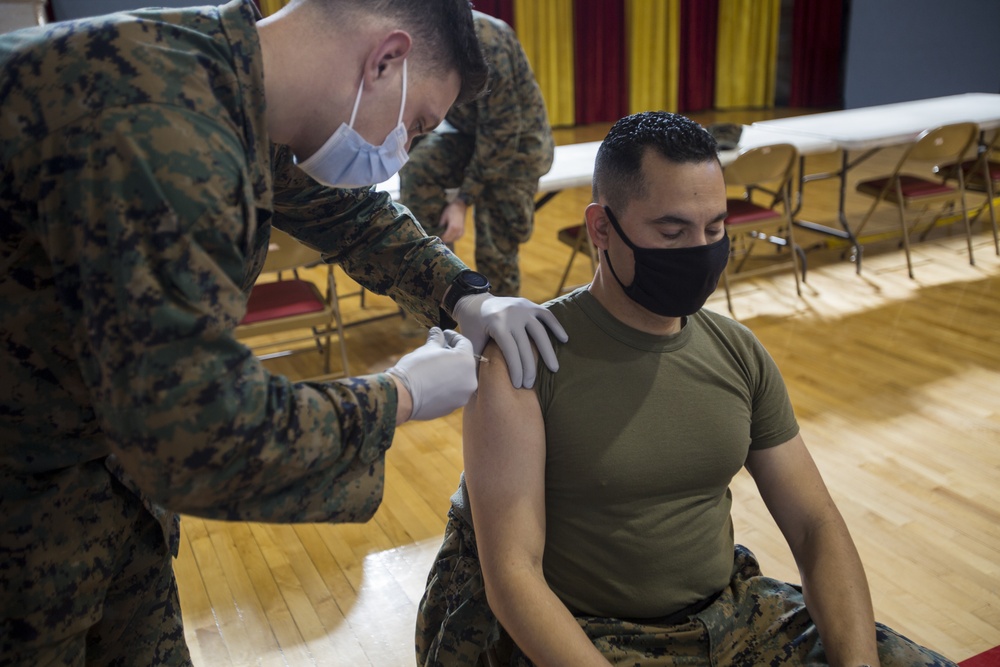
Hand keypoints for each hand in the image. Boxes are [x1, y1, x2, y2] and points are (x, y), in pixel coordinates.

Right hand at [386, 328, 477, 421]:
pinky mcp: (454, 407)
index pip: (464, 344)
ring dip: (451, 371)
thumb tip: (438, 332)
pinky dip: (446, 385)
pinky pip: (453, 392)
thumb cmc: (416, 368)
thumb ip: (436, 339)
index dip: (453, 336)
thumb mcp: (427, 349)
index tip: (444, 334)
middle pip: (464, 362)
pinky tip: (433, 382)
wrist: (402, 395)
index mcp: (466, 361)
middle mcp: (470, 380)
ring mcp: (463, 396)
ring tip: (436, 366)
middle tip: (439, 349)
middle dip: (453, 354)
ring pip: (460, 378)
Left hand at [439, 201, 466, 243]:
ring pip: (453, 240)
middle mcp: (458, 231)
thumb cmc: (451, 210)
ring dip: (448, 239)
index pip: (445, 237)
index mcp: (453, 227)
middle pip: (448, 240)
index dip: (439, 237)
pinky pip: (456, 238)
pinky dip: (452, 238)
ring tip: (443, 235)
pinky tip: (448, 235)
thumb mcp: (443, 217)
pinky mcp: (462, 231)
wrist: (460, 206)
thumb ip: (441, 226)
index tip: (435, 236)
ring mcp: (461, 232)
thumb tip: (437, 232)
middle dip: (443, 239)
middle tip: (438, 235)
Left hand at [453, 293, 567, 388]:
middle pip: (526, 345)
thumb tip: (478, 388)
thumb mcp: (471, 342)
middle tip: (531, 384)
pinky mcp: (530, 304)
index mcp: (497, 324)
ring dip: (548, 352)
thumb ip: (477, 361)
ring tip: (554, 369)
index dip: (516, 370)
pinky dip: (556, 326)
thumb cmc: (472, 326)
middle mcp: (512, 315)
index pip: (511, 351)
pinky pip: (547, 315)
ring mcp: (523, 308)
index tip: (519, 385)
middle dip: (529, 367)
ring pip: (540, 332)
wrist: (474, 301)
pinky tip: (564, 339)